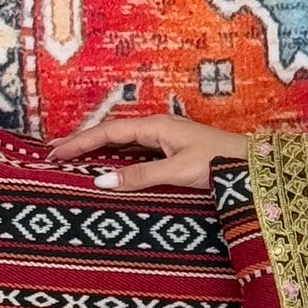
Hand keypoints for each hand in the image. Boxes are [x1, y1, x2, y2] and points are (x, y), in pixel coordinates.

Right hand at [45, 113, 247, 192]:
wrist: (254, 165)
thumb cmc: (221, 163)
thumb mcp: (178, 171)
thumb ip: (140, 176)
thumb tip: (101, 181)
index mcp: (156, 126)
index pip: (108, 131)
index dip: (79, 142)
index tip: (54, 153)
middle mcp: (158, 127)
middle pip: (111, 131)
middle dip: (82, 141)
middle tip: (53, 153)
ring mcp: (167, 136)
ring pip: (122, 139)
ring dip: (97, 146)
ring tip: (72, 156)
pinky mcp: (174, 148)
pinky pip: (135, 148)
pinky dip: (115, 153)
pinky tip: (109, 162)